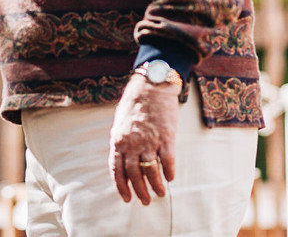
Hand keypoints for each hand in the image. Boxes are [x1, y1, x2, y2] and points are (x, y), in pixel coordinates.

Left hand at [109, 74, 179, 204]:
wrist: (152, 86)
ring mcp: (150, 141)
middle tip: (145, 201)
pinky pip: (168, 160)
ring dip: (156, 185)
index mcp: (119, 141)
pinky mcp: (166, 137)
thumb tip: (122, 161)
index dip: (122, 187)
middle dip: (140, 191)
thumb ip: (121, 142)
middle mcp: (133, 144)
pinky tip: (170, 177)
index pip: (117, 170)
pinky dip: (169, 171)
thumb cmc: (135, 103)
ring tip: (160, 193)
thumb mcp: (120, 123)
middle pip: (134, 174)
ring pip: (151, 171)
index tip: (127, 199)